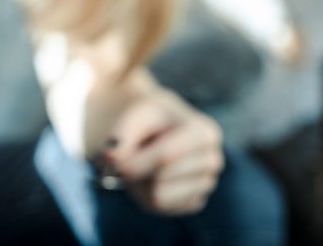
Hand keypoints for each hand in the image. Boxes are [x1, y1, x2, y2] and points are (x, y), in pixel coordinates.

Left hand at [98, 89, 224, 214]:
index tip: (110, 160)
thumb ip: (121, 134)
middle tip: (132, 153)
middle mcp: (212, 160)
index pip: (165, 156)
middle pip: (160, 180)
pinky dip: (148, 194)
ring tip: (144, 162)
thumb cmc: (150, 118)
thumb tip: (110, 158)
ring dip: (141, 182)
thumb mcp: (135, 115)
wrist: (162, 125)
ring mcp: (207, 184)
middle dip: (137, 170)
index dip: (134, 162)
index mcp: (204, 133)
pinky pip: (161, 207)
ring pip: (159, 197)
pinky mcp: (195, 201)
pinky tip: (152, 175)